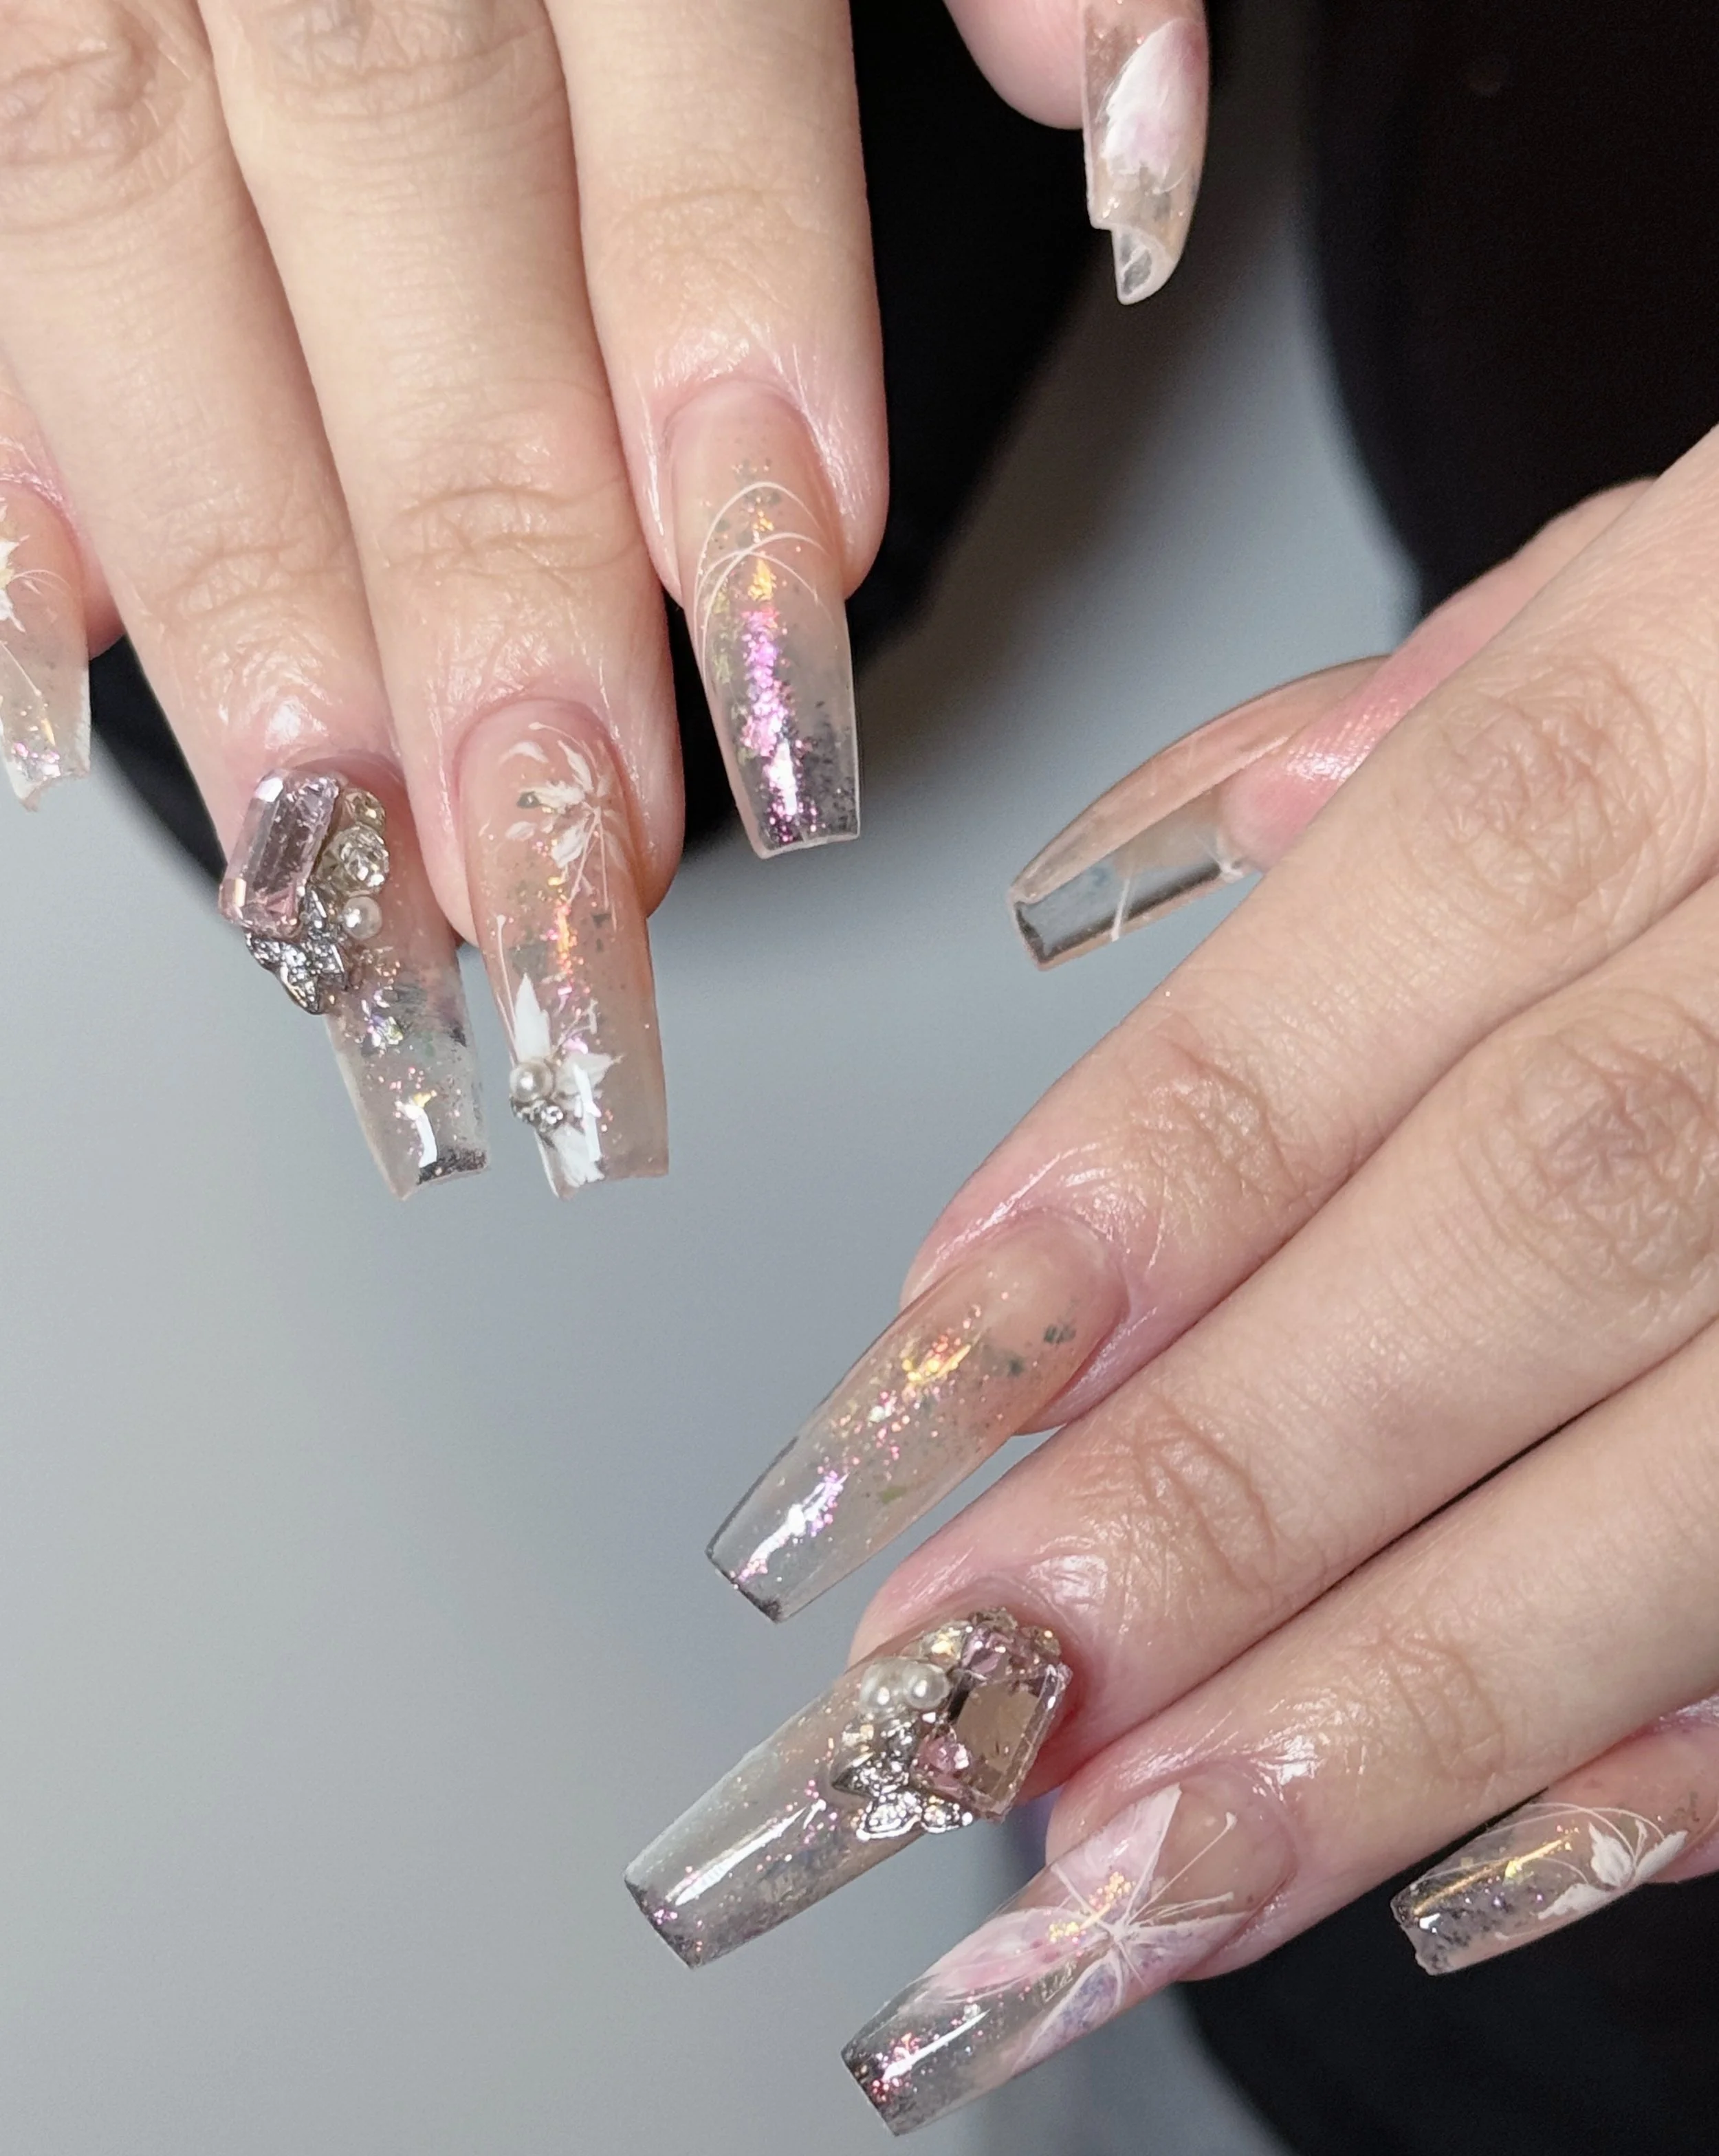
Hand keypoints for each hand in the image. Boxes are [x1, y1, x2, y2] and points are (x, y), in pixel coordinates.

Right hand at [0, 0, 1207, 1196]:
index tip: (787, 600)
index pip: (670, 32)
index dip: (729, 318)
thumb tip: (1126, 142)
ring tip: (340, 874)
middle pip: (391, 185)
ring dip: (234, 584)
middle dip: (478, 561)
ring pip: (120, 231)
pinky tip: (53, 699)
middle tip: (564, 872)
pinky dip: (0, 482)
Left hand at [627, 439, 1718, 2129]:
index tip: (928, 1375)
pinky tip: (1477, 1867)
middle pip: (1545, 1213)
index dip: (1182, 1139)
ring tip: (1134, 1870)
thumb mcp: (1708, 572)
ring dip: (1408, 1692)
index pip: (1448, 885)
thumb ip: (1468, 716)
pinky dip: (1691, 1741)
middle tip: (957, 1700)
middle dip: (1227, 1483)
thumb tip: (1166, 857)